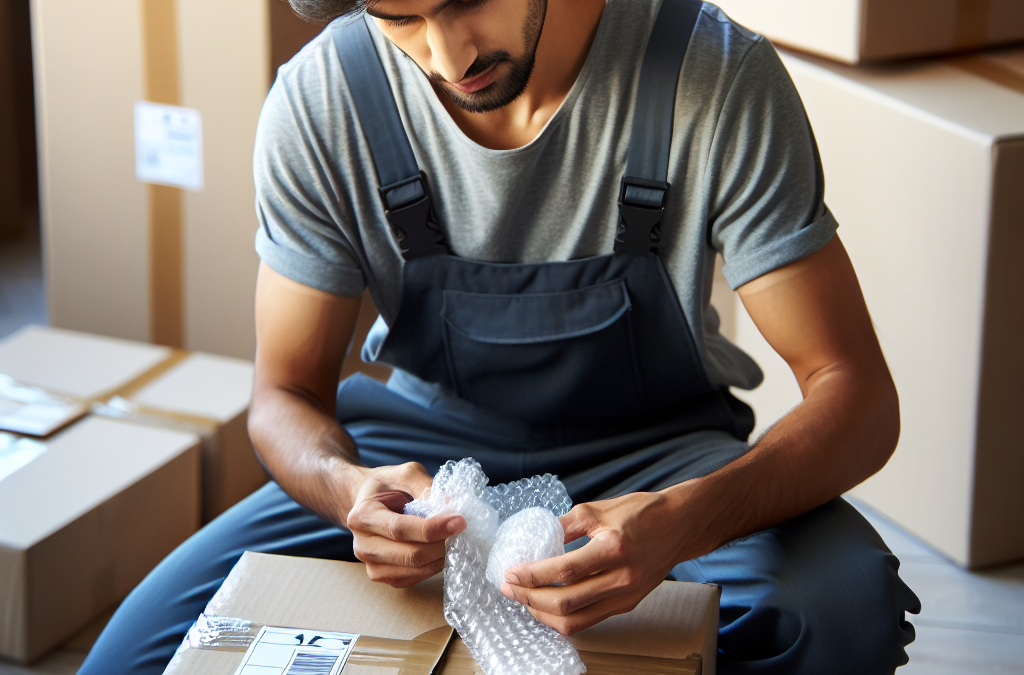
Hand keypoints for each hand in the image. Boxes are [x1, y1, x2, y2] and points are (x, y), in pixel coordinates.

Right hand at [345, 462, 465, 587]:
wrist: (364, 501)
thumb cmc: (387, 485)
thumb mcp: (405, 474)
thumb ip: (427, 486)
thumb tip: (452, 505)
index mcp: (362, 516)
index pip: (400, 529)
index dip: (433, 528)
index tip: (459, 521)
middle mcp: (362, 544)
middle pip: (410, 555)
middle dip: (442, 544)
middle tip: (461, 530)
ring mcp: (370, 564)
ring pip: (414, 570)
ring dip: (440, 556)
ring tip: (453, 539)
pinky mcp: (382, 576)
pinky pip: (413, 578)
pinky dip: (432, 565)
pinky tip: (440, 550)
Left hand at [500, 490, 685, 634]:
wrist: (680, 526)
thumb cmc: (641, 512)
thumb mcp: (598, 509)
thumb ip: (565, 526)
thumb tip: (535, 540)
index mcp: (613, 548)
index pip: (565, 571)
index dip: (532, 575)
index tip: (510, 572)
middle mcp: (622, 577)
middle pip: (567, 602)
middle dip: (530, 597)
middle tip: (509, 587)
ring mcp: (626, 595)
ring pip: (576, 620)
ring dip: (543, 613)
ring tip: (524, 599)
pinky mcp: (627, 604)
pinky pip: (589, 620)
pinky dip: (563, 617)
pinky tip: (547, 605)